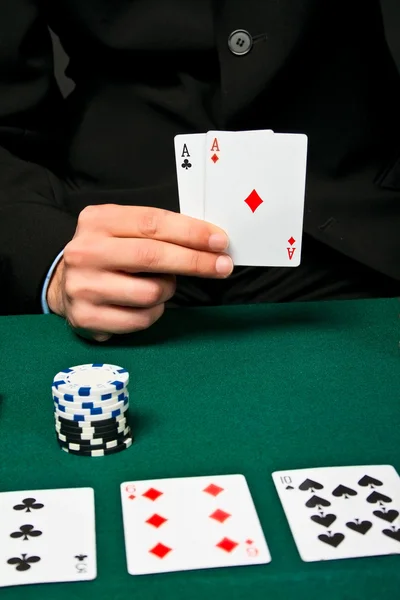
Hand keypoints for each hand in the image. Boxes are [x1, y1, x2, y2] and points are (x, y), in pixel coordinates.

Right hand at [47, 204, 231, 340]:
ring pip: (150, 292)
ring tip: (161, 285)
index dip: (191, 232)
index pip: (152, 223)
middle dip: (195, 262)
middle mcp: (86, 251)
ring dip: (168, 290)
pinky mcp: (87, 317)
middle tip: (223, 266)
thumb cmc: (109, 254)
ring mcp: (83, 286)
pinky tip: (145, 304)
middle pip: (152, 256)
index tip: (220, 241)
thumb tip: (210, 240)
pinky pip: (140, 319)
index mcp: (98, 220)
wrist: (64, 284)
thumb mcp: (123, 229)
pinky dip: (154, 313)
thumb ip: (158, 230)